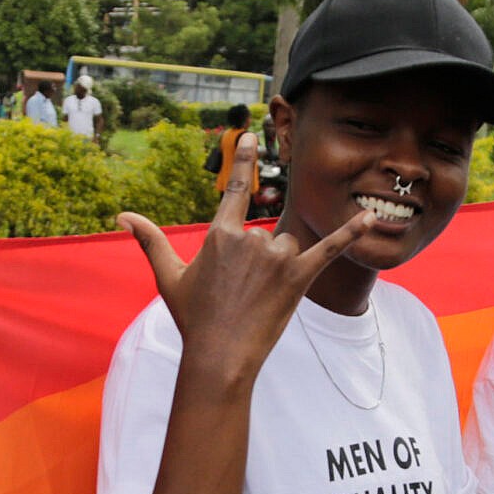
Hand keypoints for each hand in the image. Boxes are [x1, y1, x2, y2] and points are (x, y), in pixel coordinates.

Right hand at [117, 134, 370, 385]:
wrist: (219, 358)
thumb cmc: (193, 318)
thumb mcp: (169, 277)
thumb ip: (150, 241)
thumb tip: (122, 216)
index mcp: (220, 235)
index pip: (235, 190)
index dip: (244, 160)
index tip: (252, 135)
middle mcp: (250, 239)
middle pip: (264, 234)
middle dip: (257, 261)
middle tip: (240, 294)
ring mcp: (276, 258)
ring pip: (287, 247)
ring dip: (279, 268)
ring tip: (260, 298)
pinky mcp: (300, 277)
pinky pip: (329, 248)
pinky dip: (351, 233)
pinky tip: (372, 217)